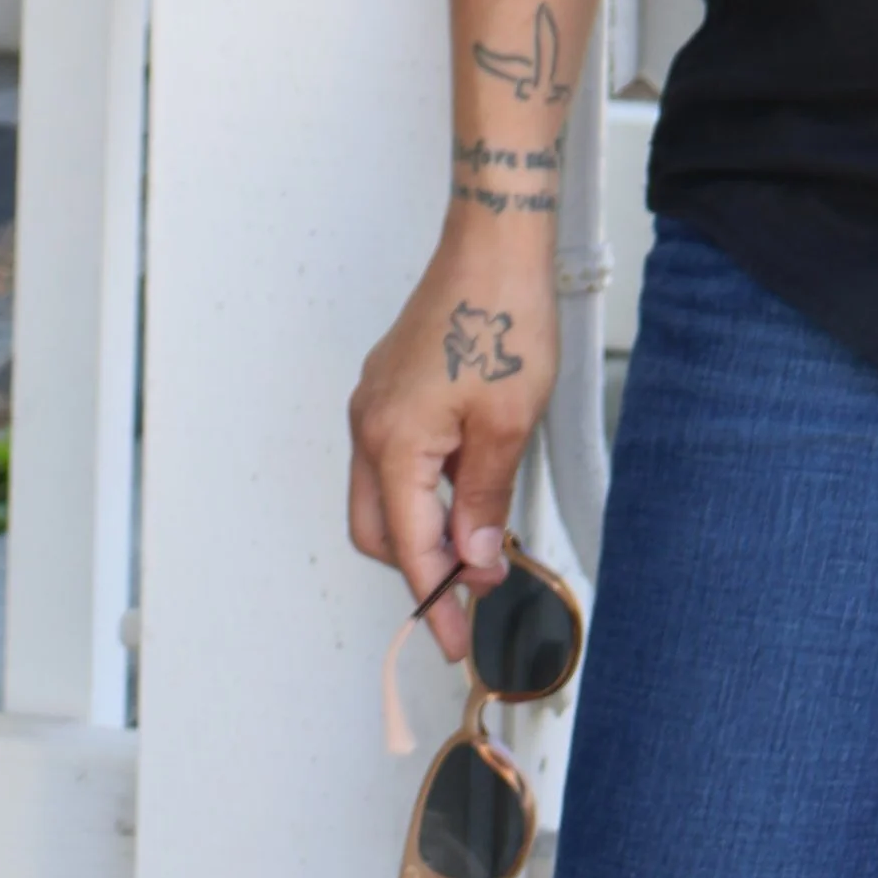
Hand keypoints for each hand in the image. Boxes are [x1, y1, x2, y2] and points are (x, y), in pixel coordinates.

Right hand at [348, 222, 557, 654]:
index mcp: (393, 442)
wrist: (494, 239)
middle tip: (472, 593)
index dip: (436, 599)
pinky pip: (394, 457)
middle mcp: (369, 425)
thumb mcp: (507, 421)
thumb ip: (483, 497)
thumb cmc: (503, 315)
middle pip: (378, 530)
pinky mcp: (391, 385)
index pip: (409, 547)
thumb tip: (474, 556)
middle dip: (420, 569)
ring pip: (382, 495)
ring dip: (422, 527)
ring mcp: (375, 402)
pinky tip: (468, 489)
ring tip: (480, 543)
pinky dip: (423, 487)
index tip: (457, 638)